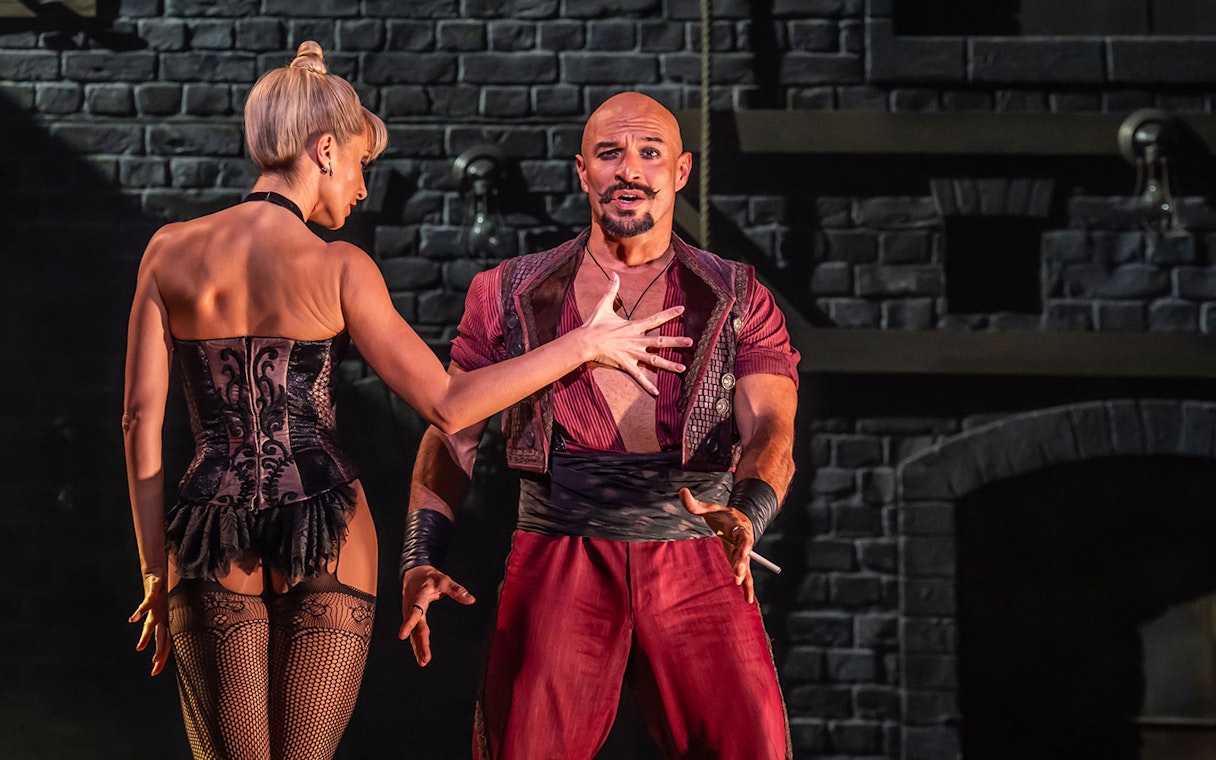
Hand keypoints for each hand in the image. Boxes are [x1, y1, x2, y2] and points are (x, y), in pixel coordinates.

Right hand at [128, 572, 170, 675]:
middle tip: (154, 663)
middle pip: (161, 636)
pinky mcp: (152, 595)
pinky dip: (140, 612)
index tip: (155, 672)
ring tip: (140, 647)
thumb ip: (153, 627)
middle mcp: (162, 616)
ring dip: (148, 635)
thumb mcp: (157, 614)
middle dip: (159, 649)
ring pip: (153, 623)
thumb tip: (148, 641)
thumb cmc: (159, 597)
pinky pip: (145, 605)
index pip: (166, 643)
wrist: (158, 575)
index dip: (162, 657)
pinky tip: (132, 619)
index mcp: (165, 622)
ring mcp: (157, 607)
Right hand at [398, 565, 475, 666]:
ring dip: (417, 647)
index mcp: (419, 598)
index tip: (402, 635)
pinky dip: (417, 643)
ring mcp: (409, 614)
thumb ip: (456, 590)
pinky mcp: (410, 618)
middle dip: (419, 644)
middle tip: (424, 658)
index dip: (409, 623)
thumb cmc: (429, 578)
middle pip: (415, 628)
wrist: (413, 574)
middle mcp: (411, 608)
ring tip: (423, 661)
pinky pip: (414, 632)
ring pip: (413, 633)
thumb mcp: (443, 580)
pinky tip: (420, 654)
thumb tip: (471, 600)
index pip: (414, 612)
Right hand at [580, 274, 691, 394]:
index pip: (656, 319)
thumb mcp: (604, 305)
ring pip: (654, 361)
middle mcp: (636, 340)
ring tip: (682, 369)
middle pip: (660, 341)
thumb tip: (614, 274)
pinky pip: (639, 376)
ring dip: (669, 365)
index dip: (670, 313)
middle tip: (690, 342)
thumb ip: (612, 290)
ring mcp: (632, 354)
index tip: (682, 309)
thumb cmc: (594, 324)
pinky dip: (647, 385)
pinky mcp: (625, 365)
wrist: (584, 342)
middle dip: (676, 342)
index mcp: (633, 326)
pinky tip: (657, 393)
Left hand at [679, 488, 756, 603]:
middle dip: (742, 563)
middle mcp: (744, 541)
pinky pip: (747, 575)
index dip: (744, 544)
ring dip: (746, 577)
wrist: (740, 519)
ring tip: (743, 589)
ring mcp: (744, 553)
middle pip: (746, 553)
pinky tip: (748, 600)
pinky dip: (748, 587)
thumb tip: (682, 491)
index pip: (743, 535)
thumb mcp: (710, 508)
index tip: (744, 551)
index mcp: (738, 527)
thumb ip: (695, 503)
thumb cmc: (722, 515)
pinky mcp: (742, 562)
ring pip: (748, 566)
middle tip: (738, 573)